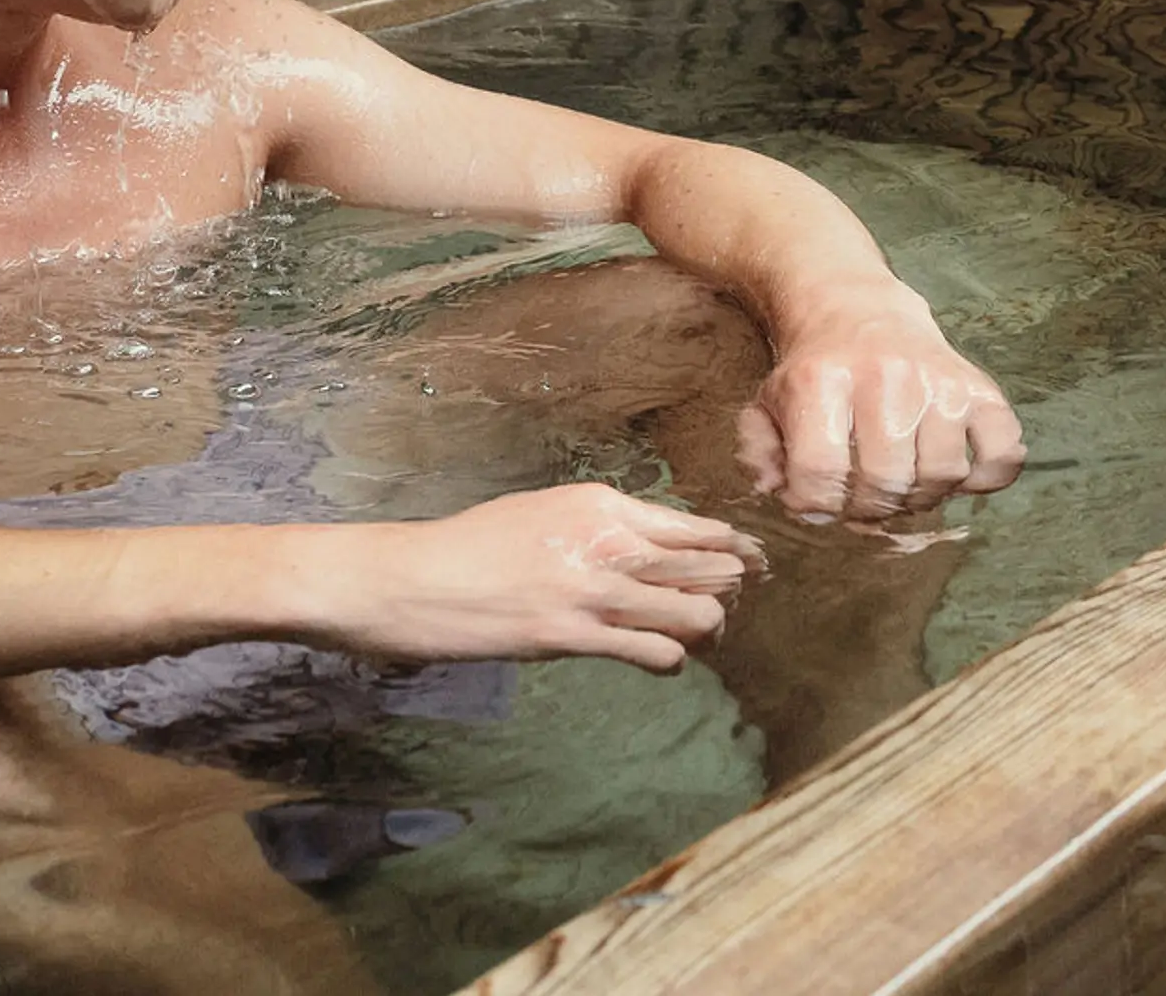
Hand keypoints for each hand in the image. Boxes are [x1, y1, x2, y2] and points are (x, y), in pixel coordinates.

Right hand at [311, 485, 764, 672]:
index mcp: (599, 504)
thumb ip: (597, 527)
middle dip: (733, 588)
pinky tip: (666, 660)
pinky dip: (672, 658)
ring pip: (695, 611)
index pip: (693, 526)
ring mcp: (592, 590)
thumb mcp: (541, 512)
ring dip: (707, 629)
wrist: (412, 578)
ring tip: (700, 636)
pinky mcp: (572, 636)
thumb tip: (645, 548)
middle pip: (707, 566)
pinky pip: (654, 650)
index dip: (733, 549)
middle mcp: (606, 539)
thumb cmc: (469, 546)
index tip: (753, 563)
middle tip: (739, 603)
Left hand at [739, 294, 1026, 521]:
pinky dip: (984, 479)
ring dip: (920, 497)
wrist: (858, 310)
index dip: (816, 505)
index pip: (820, 474)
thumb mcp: (768, 403)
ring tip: (901, 484)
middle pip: (885, 480)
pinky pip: (1002, 453)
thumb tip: (777, 491)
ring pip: (941, 475)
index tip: (818, 502)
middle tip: (862, 500)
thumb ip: (760, 453)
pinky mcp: (979, 387)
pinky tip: (955, 475)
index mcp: (821, 379)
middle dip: (869, 508)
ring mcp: (938, 380)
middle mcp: (884, 375)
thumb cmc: (815, 371)